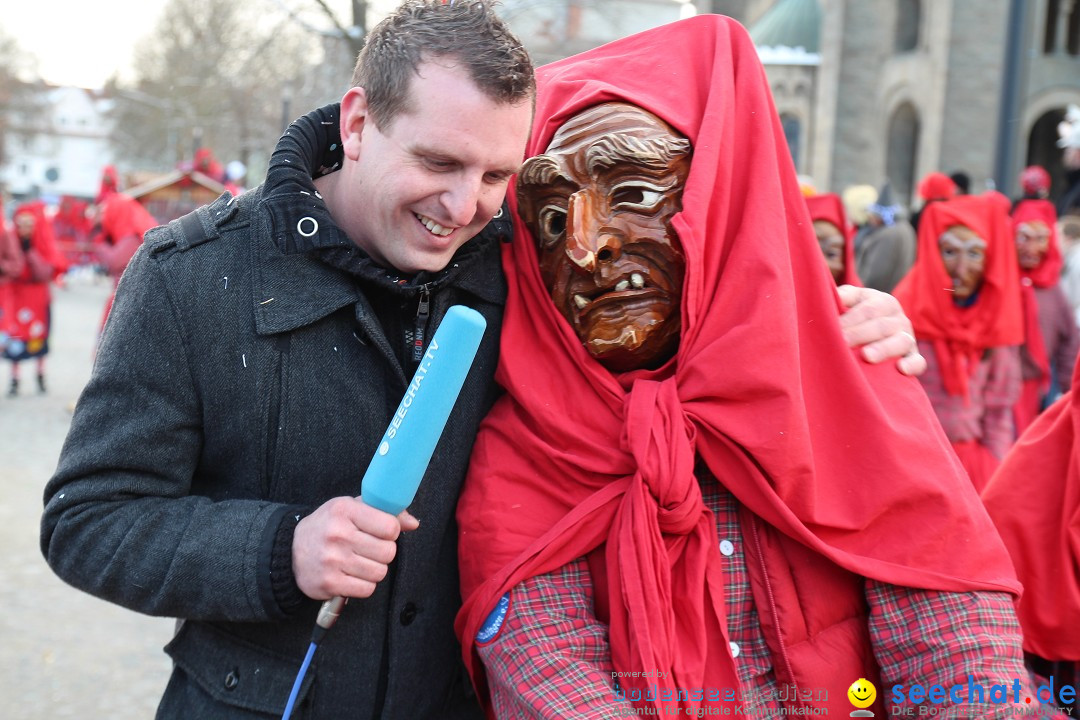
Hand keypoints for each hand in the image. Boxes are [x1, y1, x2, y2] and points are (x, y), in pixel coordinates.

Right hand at [293, 496, 419, 599]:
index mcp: (345, 510)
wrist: (291, 551)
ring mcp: (332, 560)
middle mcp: (337, 534)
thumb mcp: (351, 508)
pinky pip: (367, 589)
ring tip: (359, 561)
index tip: (381, 532)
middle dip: (383, 552)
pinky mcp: (329, 583)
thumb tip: (413, 523)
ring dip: (374, 569)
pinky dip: (364, 585)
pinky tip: (352, 575)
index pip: (390, 526)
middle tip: (369, 549)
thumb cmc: (328, 526)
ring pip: (379, 572)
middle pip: (388, 552)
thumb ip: (384, 512)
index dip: (391, 531)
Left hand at [836, 284, 925, 376]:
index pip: (868, 310)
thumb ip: (843, 296)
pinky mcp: (913, 356)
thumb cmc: (859, 313)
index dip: (850, 319)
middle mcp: (899, 318)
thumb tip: (828, 296)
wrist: (880, 329)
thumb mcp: (853, 299)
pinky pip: (918, 361)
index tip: (833, 329)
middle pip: (881, 326)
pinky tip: (901, 369)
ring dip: (883, 349)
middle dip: (860, 334)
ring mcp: (908, 338)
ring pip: (901, 342)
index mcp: (884, 302)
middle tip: (842, 342)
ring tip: (866, 356)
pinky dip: (912, 365)